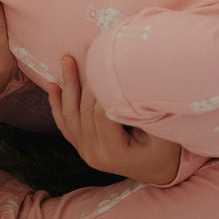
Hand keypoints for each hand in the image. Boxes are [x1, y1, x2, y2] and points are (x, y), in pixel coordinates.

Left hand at [48, 56, 180, 184]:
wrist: (161, 170)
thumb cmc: (166, 148)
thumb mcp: (162, 129)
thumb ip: (145, 109)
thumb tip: (134, 77)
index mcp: (112, 152)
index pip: (100, 112)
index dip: (102, 85)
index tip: (106, 56)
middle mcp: (94, 154)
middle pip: (83, 110)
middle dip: (85, 78)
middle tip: (89, 48)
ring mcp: (86, 152)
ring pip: (70, 116)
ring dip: (68, 86)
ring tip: (66, 59)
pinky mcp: (84, 147)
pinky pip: (66, 125)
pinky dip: (58, 105)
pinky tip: (53, 86)